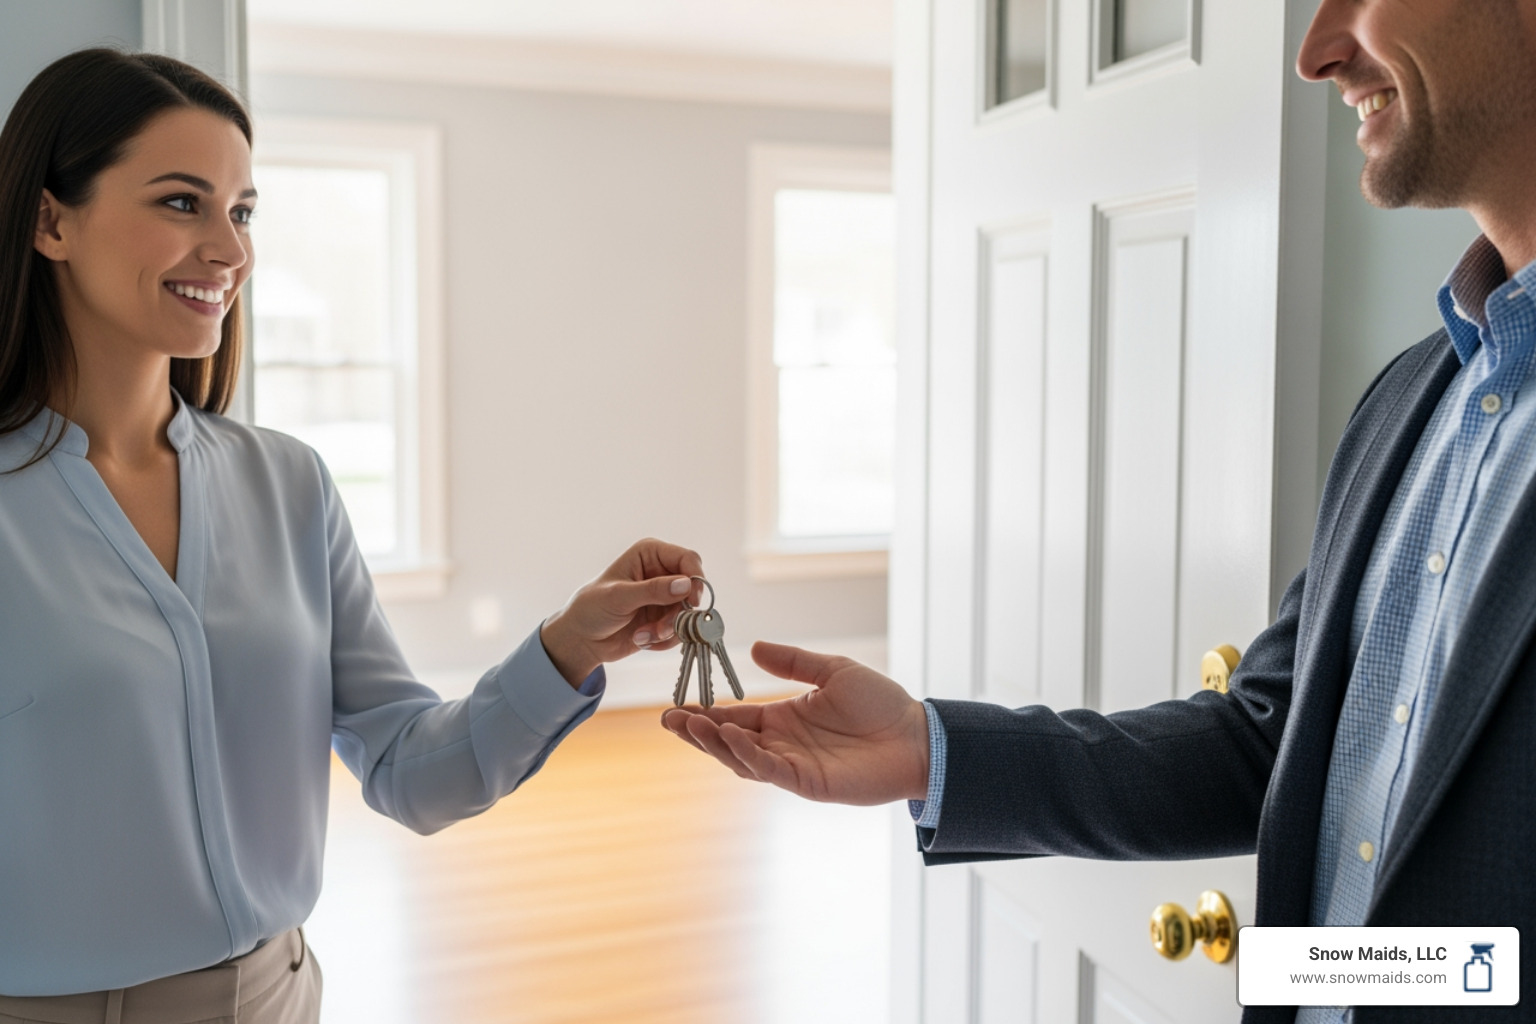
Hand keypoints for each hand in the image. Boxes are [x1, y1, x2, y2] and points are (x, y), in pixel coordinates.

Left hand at [540, 538, 704, 686]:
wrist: (581, 639)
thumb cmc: (591, 608)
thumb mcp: (619, 597)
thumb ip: (653, 590)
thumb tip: (686, 585)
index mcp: (650, 554)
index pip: (688, 559)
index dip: (695, 579)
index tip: (692, 602)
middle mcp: (662, 572)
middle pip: (694, 589)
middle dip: (679, 613)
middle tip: (661, 629)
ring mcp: (665, 597)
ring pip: (689, 613)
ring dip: (668, 630)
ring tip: (643, 636)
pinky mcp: (666, 618)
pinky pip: (682, 630)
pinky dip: (665, 640)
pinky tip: (643, 640)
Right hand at [660, 641, 929, 804]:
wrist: (918, 735)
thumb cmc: (880, 704)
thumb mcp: (832, 671)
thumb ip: (793, 662)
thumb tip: (753, 647)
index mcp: (783, 719)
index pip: (734, 716)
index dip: (705, 713)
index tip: (675, 707)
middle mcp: (782, 744)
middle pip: (728, 741)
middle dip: (698, 732)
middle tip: (670, 720)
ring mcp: (793, 765)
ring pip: (742, 759)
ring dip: (716, 743)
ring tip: (693, 725)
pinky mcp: (809, 782)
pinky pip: (771, 771)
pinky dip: (749, 756)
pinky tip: (733, 736)